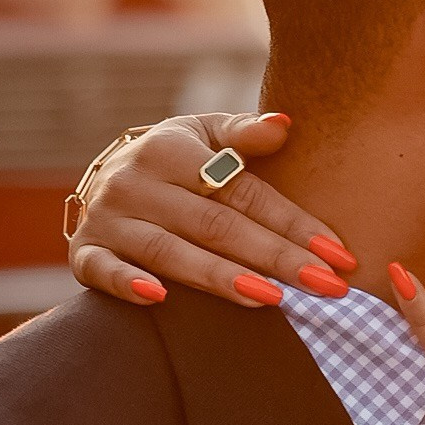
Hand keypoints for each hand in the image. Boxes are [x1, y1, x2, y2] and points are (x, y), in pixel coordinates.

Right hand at [67, 111, 358, 309]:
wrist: (101, 182)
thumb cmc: (172, 163)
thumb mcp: (202, 135)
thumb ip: (241, 133)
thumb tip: (284, 125)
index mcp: (172, 150)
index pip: (244, 192)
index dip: (294, 224)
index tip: (339, 255)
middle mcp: (138, 182)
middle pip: (217, 225)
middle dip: (276, 257)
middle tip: (326, 286)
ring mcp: (109, 219)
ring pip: (171, 252)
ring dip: (221, 277)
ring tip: (271, 297)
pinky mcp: (85, 254)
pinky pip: (104, 272)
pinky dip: (128, 284)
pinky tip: (160, 299)